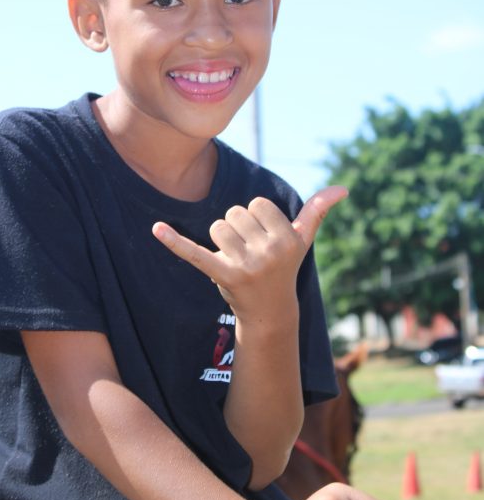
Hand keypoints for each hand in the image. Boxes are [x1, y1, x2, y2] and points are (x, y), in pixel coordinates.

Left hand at [152, 186, 346, 322]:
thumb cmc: (284, 268)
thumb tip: (343, 188)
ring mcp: (247, 266)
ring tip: (235, 258)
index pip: (256, 204)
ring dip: (222, 239)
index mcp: (288, 238)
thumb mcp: (303, 240)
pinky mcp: (222, 276)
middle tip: (249, 252)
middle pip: (235, 213)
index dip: (256, 218)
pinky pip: (194, 253)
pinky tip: (157, 228)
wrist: (270, 311)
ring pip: (218, 227)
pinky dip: (174, 241)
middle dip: (237, 228)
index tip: (265, 239)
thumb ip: (318, 211)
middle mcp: (270, 251)